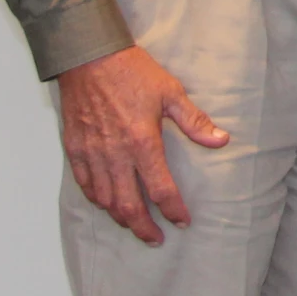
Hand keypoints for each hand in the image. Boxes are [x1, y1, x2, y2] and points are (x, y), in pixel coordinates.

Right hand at [57, 45, 229, 244]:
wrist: (90, 57)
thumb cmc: (133, 72)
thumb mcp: (171, 92)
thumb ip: (195, 121)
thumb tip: (221, 140)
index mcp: (142, 142)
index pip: (160, 188)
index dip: (173, 209)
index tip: (182, 221)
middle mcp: (115, 154)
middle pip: (128, 205)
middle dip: (143, 226)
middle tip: (155, 238)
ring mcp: (92, 154)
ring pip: (104, 200)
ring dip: (120, 217)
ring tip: (134, 224)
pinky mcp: (75, 149)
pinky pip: (85, 184)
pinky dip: (97, 199)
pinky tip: (107, 203)